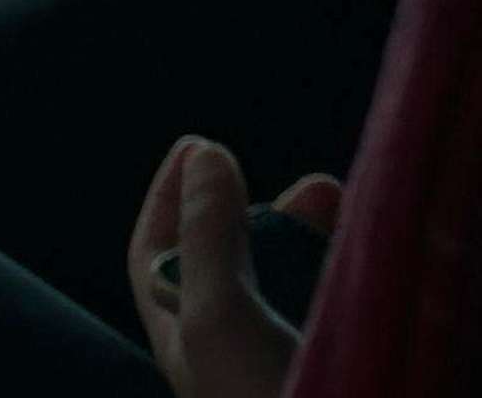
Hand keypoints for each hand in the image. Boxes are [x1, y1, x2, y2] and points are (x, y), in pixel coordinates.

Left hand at [127, 138, 341, 397]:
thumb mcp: (220, 315)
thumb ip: (208, 235)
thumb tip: (204, 155)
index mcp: (183, 342)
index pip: (155, 254)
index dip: (169, 197)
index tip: (197, 145)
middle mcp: (224, 357)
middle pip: (228, 264)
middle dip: (263, 212)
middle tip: (314, 185)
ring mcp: (274, 369)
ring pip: (284, 289)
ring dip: (308, 242)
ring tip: (346, 213)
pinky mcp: (324, 371)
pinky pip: (322, 313)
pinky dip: (337, 278)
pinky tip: (360, 262)